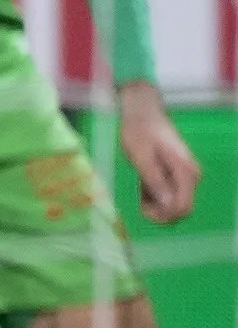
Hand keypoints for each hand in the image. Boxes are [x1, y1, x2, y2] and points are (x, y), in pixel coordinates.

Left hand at [120, 81, 201, 223]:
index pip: (183, 207)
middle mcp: (190, 176)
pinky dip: (154, 196)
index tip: (142, 207)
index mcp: (185, 171)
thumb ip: (153, 180)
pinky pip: (167, 196)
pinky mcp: (175, 176)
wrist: (141, 113)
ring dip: (155, 204)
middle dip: (159, 211)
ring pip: (173, 204)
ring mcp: (184, 177)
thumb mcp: (141, 157)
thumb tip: (166, 204)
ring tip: (140, 187)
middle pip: (180, 209)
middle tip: (139, 198)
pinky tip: (143, 185)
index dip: (163, 215)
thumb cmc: (138, 131)